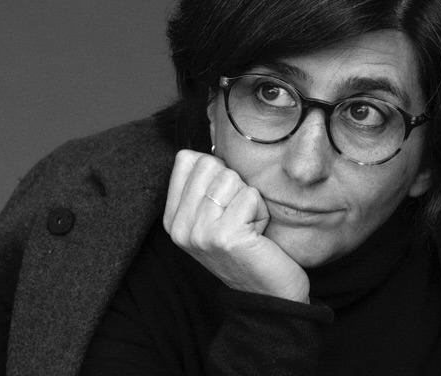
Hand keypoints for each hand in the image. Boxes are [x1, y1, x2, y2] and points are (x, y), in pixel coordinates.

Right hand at [163, 149, 309, 302]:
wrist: (268, 294)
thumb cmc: (248, 247)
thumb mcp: (215, 215)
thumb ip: (204, 184)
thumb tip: (209, 146)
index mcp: (173, 218)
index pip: (187, 159)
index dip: (217, 172)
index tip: (225, 204)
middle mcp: (180, 227)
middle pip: (210, 164)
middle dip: (236, 185)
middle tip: (240, 217)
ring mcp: (200, 232)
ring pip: (231, 178)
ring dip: (251, 200)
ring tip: (249, 227)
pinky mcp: (224, 236)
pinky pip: (250, 195)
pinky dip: (262, 212)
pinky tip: (258, 236)